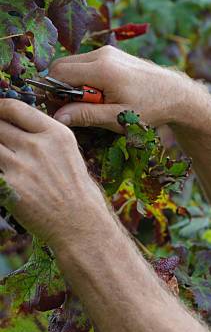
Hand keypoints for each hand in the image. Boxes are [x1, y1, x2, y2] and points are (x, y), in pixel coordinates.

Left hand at [0, 99, 109, 247]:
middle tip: (3, 143)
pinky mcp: (8, 185)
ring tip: (6, 161)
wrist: (81, 225)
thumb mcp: (71, 155)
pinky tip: (5, 178)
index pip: (14, 107)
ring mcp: (21, 165)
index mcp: (57, 134)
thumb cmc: (79, 194)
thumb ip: (45, 138)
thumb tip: (17, 128)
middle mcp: (39, 145)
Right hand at [48, 45, 192, 131]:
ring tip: (96, 103)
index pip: (59, 74)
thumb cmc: (152, 108)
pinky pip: (89, 63)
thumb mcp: (119, 118)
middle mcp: (103, 55)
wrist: (177, 95)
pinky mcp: (114, 54)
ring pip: (76, 64)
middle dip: (63, 87)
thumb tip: (58, 116)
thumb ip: (87, 116)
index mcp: (102, 69)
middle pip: (63, 66)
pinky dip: (88, 78)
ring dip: (77, 83)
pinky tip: (104, 95)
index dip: (54, 92)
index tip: (61, 109)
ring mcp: (109, 52)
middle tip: (77, 109)